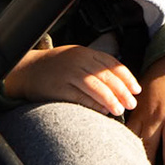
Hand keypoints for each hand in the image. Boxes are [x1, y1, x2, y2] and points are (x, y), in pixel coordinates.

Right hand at [4, 44, 140, 115]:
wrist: (27, 69)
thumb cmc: (57, 66)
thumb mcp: (77, 58)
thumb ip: (96, 66)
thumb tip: (120, 83)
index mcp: (86, 53)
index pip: (112, 64)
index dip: (127, 77)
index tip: (137, 89)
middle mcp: (78, 61)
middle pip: (106, 76)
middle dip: (122, 91)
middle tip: (132, 103)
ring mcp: (68, 74)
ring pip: (95, 86)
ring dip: (110, 99)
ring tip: (120, 110)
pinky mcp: (57, 88)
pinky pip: (78, 97)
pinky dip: (92, 104)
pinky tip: (102, 111)